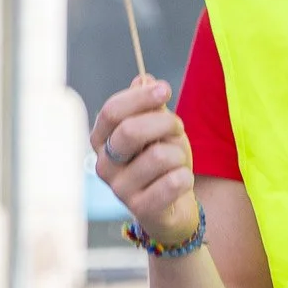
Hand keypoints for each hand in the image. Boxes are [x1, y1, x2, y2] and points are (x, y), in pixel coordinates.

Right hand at [91, 75, 199, 245]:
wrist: (172, 205)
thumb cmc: (162, 161)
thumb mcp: (158, 128)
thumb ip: (150, 106)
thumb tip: (143, 79)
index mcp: (102, 140)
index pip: (112, 111)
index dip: (140, 97)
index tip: (165, 89)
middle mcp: (103, 164)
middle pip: (130, 131)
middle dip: (165, 123)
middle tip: (178, 127)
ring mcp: (119, 189)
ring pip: (160, 156)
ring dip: (179, 154)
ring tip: (177, 162)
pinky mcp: (140, 209)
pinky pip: (173, 181)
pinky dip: (185, 177)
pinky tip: (180, 182)